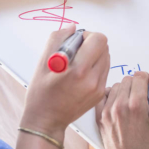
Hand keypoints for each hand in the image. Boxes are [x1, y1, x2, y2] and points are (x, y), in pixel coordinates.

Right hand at [21, 25, 109, 139]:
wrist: (46, 121)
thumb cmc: (41, 93)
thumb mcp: (43, 63)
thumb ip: (57, 39)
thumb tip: (72, 28)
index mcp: (79, 70)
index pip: (99, 40)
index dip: (87, 36)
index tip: (75, 42)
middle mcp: (93, 80)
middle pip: (104, 47)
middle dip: (91, 45)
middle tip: (75, 52)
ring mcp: (99, 88)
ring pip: (106, 58)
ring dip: (94, 55)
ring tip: (77, 64)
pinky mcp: (100, 94)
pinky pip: (104, 71)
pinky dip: (95, 67)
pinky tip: (80, 75)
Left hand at [95, 71, 148, 148]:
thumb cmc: (148, 146)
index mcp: (137, 106)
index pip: (139, 77)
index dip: (146, 79)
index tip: (147, 83)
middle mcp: (120, 106)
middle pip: (127, 80)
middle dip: (136, 85)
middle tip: (141, 97)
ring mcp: (108, 111)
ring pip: (115, 86)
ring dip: (124, 90)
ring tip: (130, 103)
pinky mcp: (100, 117)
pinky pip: (104, 96)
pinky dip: (111, 97)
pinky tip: (118, 104)